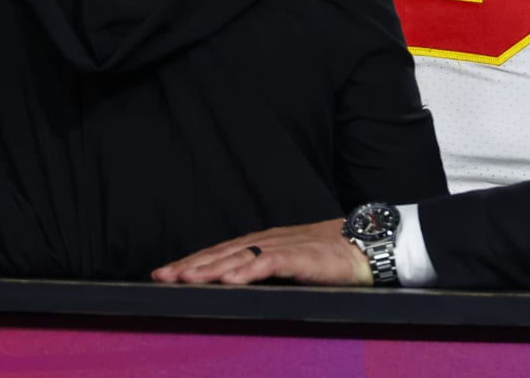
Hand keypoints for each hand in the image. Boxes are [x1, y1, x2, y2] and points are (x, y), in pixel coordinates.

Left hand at [151, 219, 371, 285]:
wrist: (367, 244)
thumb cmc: (332, 257)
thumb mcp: (292, 263)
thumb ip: (268, 271)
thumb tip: (240, 287)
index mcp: (264, 243)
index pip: (221, 252)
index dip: (193, 262)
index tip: (167, 272)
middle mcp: (268, 241)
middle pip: (221, 253)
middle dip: (190, 265)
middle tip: (163, 276)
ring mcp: (283, 247)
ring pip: (238, 257)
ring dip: (209, 268)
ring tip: (184, 279)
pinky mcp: (299, 256)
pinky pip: (267, 263)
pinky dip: (246, 271)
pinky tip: (228, 280)